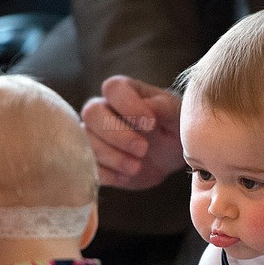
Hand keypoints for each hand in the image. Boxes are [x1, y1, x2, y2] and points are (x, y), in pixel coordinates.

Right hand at [81, 75, 184, 189]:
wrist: (172, 156)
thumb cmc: (174, 127)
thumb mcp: (176, 114)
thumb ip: (164, 107)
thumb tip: (149, 106)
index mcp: (124, 92)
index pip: (113, 88)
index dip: (128, 105)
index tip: (151, 124)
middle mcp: (104, 110)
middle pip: (91, 113)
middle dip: (117, 134)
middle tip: (143, 149)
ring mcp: (96, 135)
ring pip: (87, 140)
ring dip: (113, 156)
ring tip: (137, 167)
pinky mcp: (96, 160)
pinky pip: (89, 165)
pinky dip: (107, 173)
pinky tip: (126, 176)